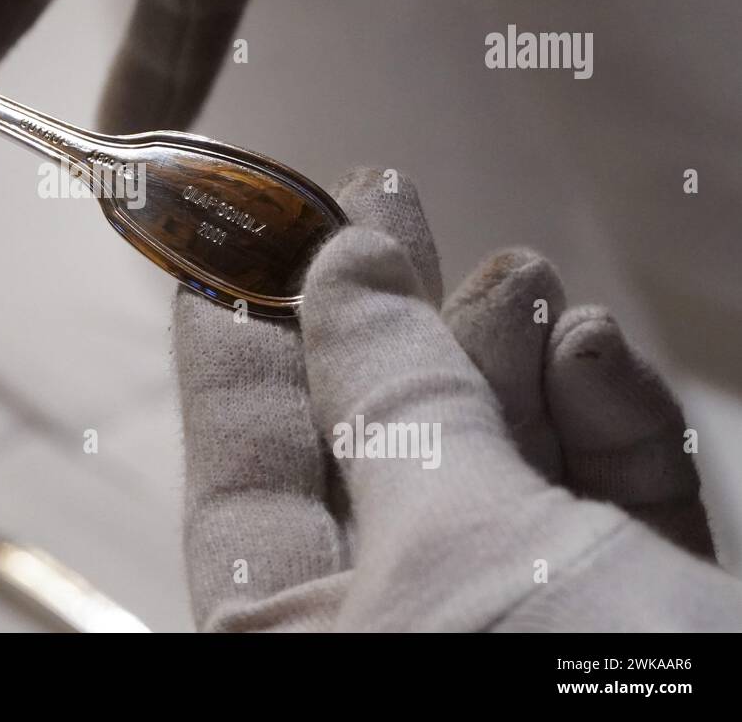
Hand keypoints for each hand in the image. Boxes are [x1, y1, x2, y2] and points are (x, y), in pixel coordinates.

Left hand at [172, 167, 741, 629]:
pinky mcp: (646, 638)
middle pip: (375, 457)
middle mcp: (404, 646)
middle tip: (388, 205)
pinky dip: (607, 430)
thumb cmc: (590, 712)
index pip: (246, 480)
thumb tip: (342, 277)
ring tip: (520, 274)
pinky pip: (609, 518)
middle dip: (390, 327)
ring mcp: (526, 644)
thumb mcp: (464, 551)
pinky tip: (596, 354)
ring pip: (500, 474)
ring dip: (510, 362)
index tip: (229, 250)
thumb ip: (401, 409)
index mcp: (310, 650)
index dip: (238, 355)